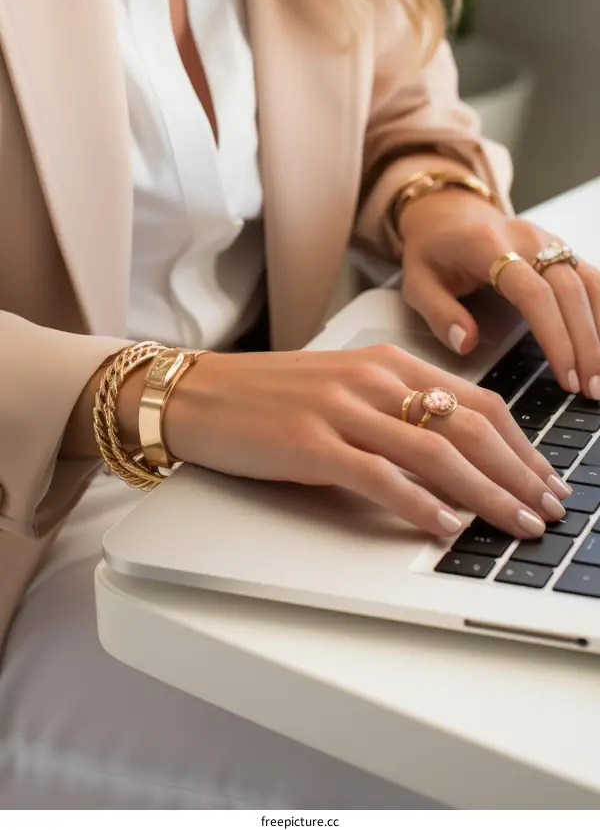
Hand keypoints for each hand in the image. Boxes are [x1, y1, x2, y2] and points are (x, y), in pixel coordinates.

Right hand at [163, 345, 570, 539]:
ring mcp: (341, 409)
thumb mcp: (343, 389)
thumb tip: (451, 461)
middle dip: (518, 473)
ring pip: (435, 452)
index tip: (545, 476)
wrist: (198, 393)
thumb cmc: (269, 396)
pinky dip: (420, 504)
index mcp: (387, 362)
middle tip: (547, 508)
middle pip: (468, 427)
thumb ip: (395, 412)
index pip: (477, 400)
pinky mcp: (310, 442)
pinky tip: (446, 525)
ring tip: (514, 522)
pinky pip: (379, 476)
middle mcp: (372, 379)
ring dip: (486, 494)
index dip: (521, 443)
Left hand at [400, 189, 599, 397]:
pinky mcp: (561, 248)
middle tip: (592, 389)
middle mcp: (528, 238)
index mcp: (489, 245)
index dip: (555, 337)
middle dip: (586, 343)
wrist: (446, 211)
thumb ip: (439, 314)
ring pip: (590, 283)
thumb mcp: (416, 282)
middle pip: (570, 291)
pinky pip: (593, 279)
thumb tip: (467, 344)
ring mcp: (550, 241)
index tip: (567, 376)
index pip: (534, 293)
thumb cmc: (431, 250)